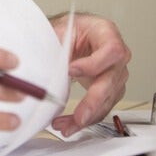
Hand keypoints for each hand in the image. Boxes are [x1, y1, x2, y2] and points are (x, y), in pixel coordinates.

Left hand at [49, 12, 130, 136]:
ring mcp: (115, 74)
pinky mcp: (109, 90)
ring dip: (87, 116)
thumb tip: (38, 61)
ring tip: (66, 126)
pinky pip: (101, 108)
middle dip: (94, 101)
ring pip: (108, 100)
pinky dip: (85, 118)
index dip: (94, 63)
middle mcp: (116, 56)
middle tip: (79, 115)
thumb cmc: (69, 29)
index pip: (111, 50)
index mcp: (106, 33)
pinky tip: (71, 125)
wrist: (71, 35)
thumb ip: (54, 43)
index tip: (71, 70)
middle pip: (112, 80)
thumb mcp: (60, 29)